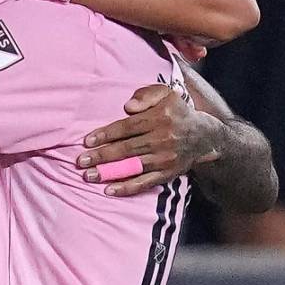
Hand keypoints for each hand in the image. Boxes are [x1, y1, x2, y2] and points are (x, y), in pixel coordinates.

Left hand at [78, 83, 222, 195]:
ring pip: (132, 166)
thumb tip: (127, 107)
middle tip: (80, 162)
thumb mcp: (166, 94)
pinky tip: (109, 190)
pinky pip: (144, 183)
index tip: (87, 141)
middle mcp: (162, 139)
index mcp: (159, 118)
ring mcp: (164, 159)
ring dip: (109, 173)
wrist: (204, 136)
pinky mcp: (167, 174)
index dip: (105, 134)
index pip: (127, 127)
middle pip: (126, 148)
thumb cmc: (177, 112)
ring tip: (89, 176)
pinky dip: (126, 188)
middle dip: (101, 156)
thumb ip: (146, 95)